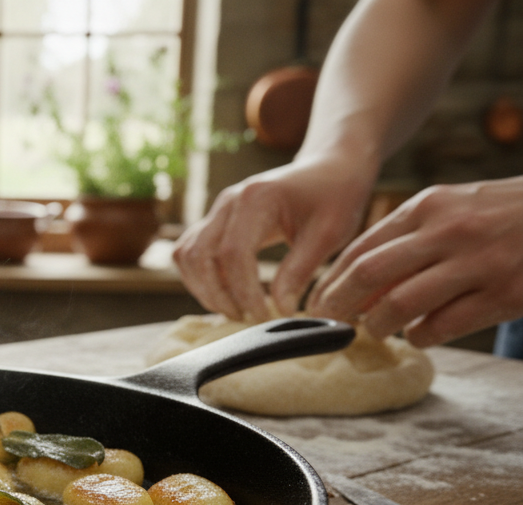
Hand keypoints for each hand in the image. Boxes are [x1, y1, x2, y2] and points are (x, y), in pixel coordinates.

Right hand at [172, 156, 375, 320]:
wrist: (330, 167)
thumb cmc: (335, 196)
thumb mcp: (330, 234)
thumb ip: (300, 271)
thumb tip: (280, 310)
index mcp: (256, 198)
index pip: (234, 254)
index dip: (245, 292)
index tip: (265, 316)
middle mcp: (228, 201)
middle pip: (200, 256)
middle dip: (218, 295)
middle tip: (247, 319)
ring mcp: (217, 209)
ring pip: (187, 255)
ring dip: (204, 288)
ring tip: (235, 310)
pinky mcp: (216, 220)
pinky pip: (190, 252)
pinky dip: (200, 278)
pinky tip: (226, 294)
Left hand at [308, 176, 522, 346]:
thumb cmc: (503, 214)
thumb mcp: (455, 208)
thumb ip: (410, 237)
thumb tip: (359, 283)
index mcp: (430, 206)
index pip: (361, 247)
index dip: (331, 279)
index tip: (317, 301)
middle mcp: (450, 231)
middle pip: (369, 274)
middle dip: (339, 304)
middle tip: (329, 323)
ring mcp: (478, 263)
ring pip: (402, 304)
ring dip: (379, 324)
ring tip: (376, 330)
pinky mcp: (505, 293)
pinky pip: (443, 326)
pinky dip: (421, 336)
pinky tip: (419, 334)